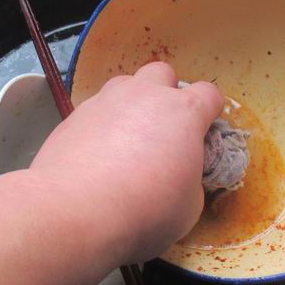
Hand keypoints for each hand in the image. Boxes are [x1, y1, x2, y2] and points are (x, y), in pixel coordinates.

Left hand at [30, 62, 223, 263]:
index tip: (202, 132)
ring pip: (124, 85)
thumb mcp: (188, 207)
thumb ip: (190, 179)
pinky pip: (95, 109)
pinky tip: (95, 155)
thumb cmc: (144, 210)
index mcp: (183, 113)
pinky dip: (101, 125)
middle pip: (162, 74)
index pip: (208, 94)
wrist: (75, 211)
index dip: (209, 112)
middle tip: (162, 130)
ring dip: (131, 105)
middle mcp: (144, 95)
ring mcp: (105, 100)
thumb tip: (181, 176)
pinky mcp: (74, 115)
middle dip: (166, 94)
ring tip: (125, 140)